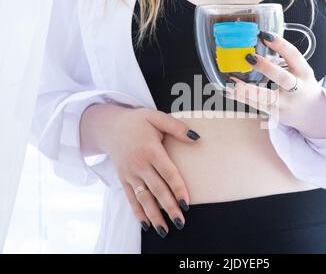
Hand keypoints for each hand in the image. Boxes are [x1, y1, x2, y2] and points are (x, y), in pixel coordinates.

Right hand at [80, 104, 200, 237]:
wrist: (108, 126)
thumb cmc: (137, 121)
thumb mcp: (156, 117)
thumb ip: (176, 127)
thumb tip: (196, 137)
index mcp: (151, 150)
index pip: (168, 173)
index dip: (177, 189)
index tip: (186, 203)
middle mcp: (139, 164)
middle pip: (157, 190)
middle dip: (169, 208)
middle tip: (181, 222)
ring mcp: (130, 174)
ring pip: (143, 198)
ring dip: (154, 215)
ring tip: (165, 230)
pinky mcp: (123, 179)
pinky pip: (131, 198)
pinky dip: (138, 212)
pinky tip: (147, 225)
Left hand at [225, 31, 325, 138]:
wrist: (310, 112)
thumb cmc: (300, 84)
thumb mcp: (300, 70)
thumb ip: (284, 59)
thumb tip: (258, 41)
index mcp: (303, 72)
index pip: (294, 55)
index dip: (280, 44)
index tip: (264, 35)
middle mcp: (296, 89)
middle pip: (283, 78)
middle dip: (266, 68)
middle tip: (249, 57)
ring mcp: (285, 103)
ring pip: (266, 97)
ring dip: (248, 89)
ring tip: (232, 81)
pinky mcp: (274, 112)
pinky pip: (255, 105)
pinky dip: (241, 97)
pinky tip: (230, 90)